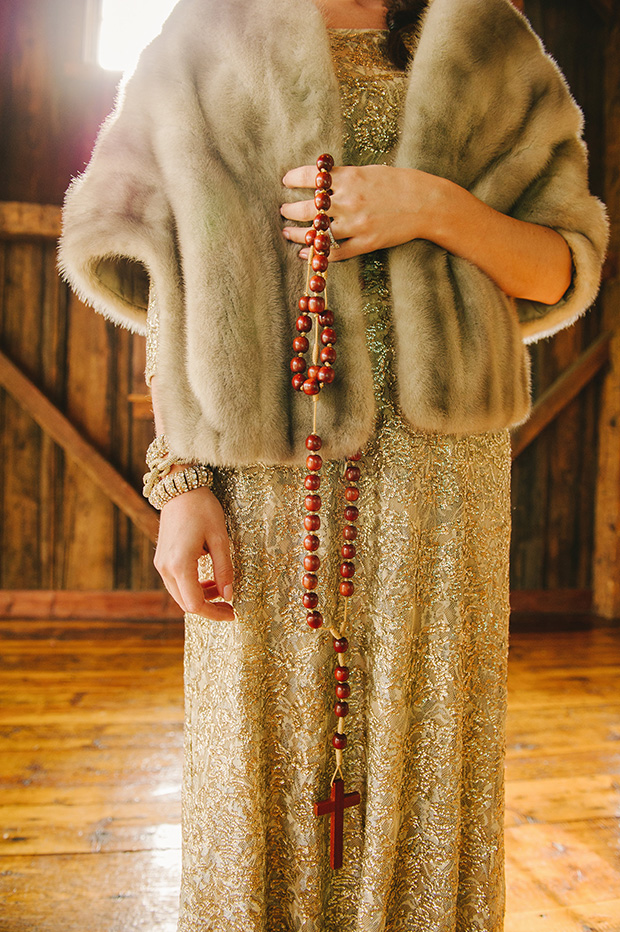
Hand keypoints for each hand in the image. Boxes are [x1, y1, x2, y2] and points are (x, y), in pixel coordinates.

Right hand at [154, 485, 234, 620]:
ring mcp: (161, 564)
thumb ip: (224, 569)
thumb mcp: (220, 539)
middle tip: (230, 604)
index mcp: (180, 565)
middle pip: (185, 603)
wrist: (180, 488)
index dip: (214, 613)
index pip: (195, 604)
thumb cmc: (203, 509)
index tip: (232, 612)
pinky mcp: (162, 559)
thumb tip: (229, 595)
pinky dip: (192, 587)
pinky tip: (207, 579)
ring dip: (200, 597)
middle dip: (209, 607)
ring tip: (221, 588)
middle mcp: (166, 568)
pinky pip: (176, 583)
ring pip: (180, 594)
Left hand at [281, 164, 439, 260]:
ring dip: (297, 233)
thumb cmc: (399, 183)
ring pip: (317, 232)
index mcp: (350, 177)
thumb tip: (322, 180)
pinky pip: (335, 252)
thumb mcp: (370, 171)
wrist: (426, 203)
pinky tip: (306, 253)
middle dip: (290, 209)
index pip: (312, 176)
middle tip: (283, 210)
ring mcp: (356, 224)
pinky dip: (318, 254)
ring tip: (288, 232)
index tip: (286, 181)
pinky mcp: (365, 243)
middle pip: (309, 207)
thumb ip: (345, 176)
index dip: (294, 178)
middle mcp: (349, 200)